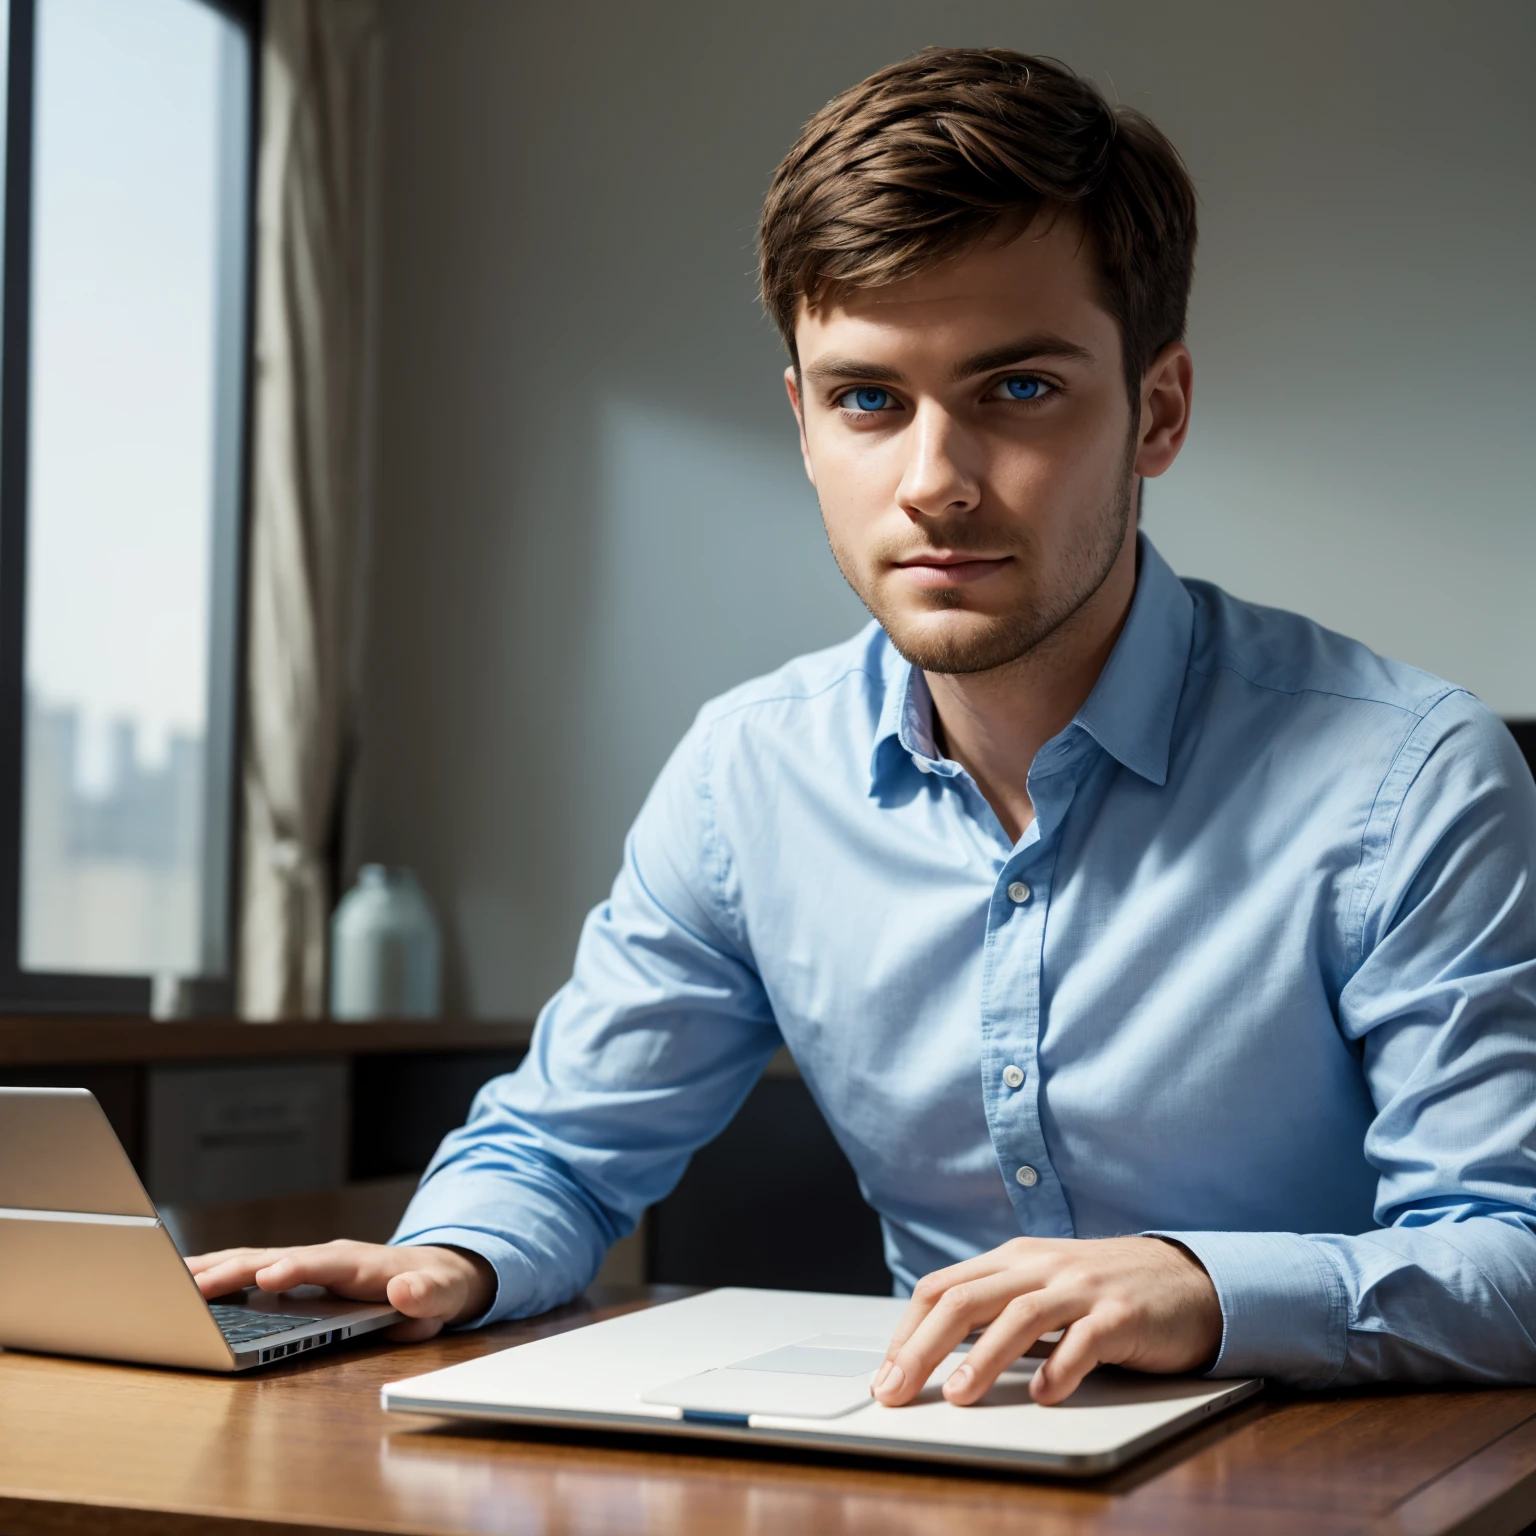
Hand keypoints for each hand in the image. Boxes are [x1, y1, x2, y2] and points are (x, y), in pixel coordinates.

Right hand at [185, 1239, 496, 1342]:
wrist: (437, 1274)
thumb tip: (406, 1293)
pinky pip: (250, 1269)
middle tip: (192, 1286)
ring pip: (255, 1259)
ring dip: (216, 1269)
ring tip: (170, 1281)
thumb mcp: (445, 1295)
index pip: (326, 1263)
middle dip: (236, 1270)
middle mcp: (330, 1255)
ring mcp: (309, 1261)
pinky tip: (185, 1281)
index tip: (269, 1276)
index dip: (297, 1268)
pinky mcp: (295, 1272)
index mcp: (363, 1263)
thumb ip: (427, 1296)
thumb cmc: (438, 1288)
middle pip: (277, 1258)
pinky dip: (218, 1271)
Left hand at [874, 1236, 1221, 1407]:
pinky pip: (1086, 1339)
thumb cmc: (1104, 1290)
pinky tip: (1047, 1395)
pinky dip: (1062, 1368)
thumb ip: (996, 1307)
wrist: (1187, 1278)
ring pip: (1019, 1317)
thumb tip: (934, 1349)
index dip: (907, 1332)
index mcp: (1013, 1260)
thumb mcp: (1041, 1287)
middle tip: (897, 1390)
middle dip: (924, 1348)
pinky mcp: (1123, 1314)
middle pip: (966, 1300)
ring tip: (959, 1395)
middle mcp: (1040, 1266)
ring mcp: (1082, 1288)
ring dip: (984, 1358)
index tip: (886, 1373)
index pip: (941, 1288)